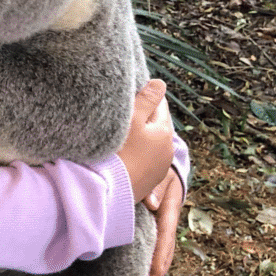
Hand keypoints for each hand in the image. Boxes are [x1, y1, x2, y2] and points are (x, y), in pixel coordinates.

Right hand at [116, 80, 173, 202]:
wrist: (108, 193)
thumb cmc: (119, 152)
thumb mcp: (132, 119)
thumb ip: (147, 98)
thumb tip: (161, 83)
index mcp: (165, 132)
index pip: (159, 104)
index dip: (143, 96)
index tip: (128, 95)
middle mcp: (167, 151)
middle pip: (154, 125)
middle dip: (141, 118)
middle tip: (119, 115)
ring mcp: (159, 169)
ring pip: (149, 144)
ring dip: (138, 138)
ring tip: (117, 136)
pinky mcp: (148, 183)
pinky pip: (143, 161)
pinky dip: (135, 155)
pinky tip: (120, 155)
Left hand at [144, 167, 183, 275]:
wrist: (165, 165)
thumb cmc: (162, 169)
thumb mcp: (162, 173)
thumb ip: (157, 187)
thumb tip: (152, 204)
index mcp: (169, 210)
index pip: (165, 236)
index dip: (160, 256)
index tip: (156, 274)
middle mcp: (166, 221)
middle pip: (164, 250)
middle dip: (157, 272)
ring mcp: (160, 224)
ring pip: (159, 250)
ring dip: (153, 269)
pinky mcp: (152, 223)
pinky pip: (151, 243)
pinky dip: (148, 257)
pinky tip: (139, 271)